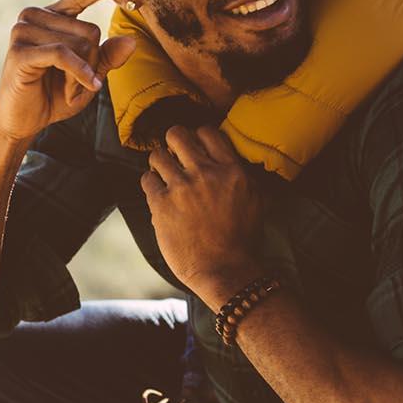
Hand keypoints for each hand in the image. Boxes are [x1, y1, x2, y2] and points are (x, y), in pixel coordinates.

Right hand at [0, 0, 139, 144]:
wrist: (21, 121)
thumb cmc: (52, 96)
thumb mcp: (87, 75)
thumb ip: (107, 57)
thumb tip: (131, 41)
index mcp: (49, 17)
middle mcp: (33, 18)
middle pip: (89, 30)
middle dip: (91, 64)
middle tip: (78, 85)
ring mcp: (23, 31)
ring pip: (78, 44)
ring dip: (81, 74)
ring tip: (68, 89)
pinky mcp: (20, 51)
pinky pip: (63, 54)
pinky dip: (78, 72)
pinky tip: (85, 86)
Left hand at [142, 125, 263, 305]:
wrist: (226, 270)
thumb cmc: (243, 240)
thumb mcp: (256, 200)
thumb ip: (242, 175)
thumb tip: (229, 160)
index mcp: (231, 170)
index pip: (207, 132)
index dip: (197, 137)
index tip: (194, 148)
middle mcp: (206, 173)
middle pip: (177, 134)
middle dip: (172, 142)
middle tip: (173, 156)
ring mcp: (182, 188)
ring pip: (157, 155)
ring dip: (158, 164)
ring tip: (162, 176)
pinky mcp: (162, 205)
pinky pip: (146, 180)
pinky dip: (150, 184)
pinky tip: (157, 194)